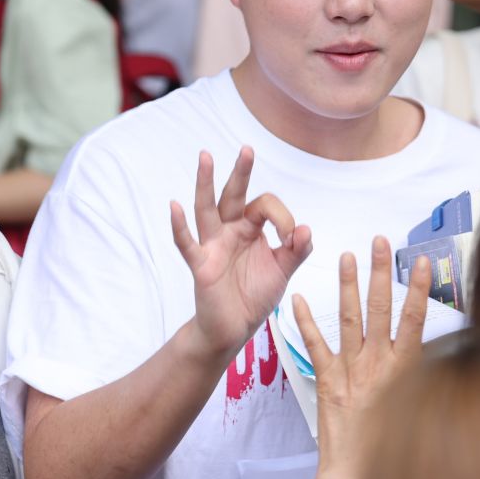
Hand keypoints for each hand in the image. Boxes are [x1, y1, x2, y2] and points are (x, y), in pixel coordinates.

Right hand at [171, 147, 313, 362]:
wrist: (234, 328)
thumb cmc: (255, 295)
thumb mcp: (283, 271)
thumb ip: (297, 250)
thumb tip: (305, 228)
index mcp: (250, 229)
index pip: (264, 206)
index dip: (282, 217)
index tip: (292, 239)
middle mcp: (230, 230)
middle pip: (234, 195)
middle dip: (240, 172)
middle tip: (247, 149)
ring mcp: (213, 245)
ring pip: (207, 209)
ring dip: (205, 183)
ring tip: (205, 157)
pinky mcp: (201, 264)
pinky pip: (187, 243)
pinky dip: (179, 226)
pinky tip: (174, 207)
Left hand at [290, 238, 430, 469]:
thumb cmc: (392, 452)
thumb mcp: (419, 411)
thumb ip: (424, 379)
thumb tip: (434, 354)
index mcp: (405, 371)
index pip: (415, 320)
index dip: (419, 289)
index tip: (421, 261)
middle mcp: (379, 365)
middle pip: (382, 310)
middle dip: (381, 272)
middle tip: (379, 241)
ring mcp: (351, 371)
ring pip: (350, 319)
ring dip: (348, 285)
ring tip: (346, 255)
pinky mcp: (327, 382)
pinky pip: (313, 346)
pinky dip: (304, 322)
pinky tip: (296, 299)